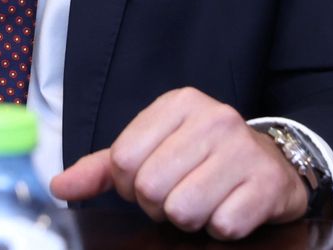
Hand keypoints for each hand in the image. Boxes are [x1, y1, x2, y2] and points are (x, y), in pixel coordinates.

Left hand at [49, 88, 309, 240]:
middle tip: (178, 195)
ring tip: (203, 202)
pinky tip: (229, 209)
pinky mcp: (267, 184)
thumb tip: (58, 186)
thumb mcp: (153, 149)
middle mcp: (213, 118)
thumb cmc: (202, 158)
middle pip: (151, 187)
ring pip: (184, 210)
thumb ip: (102, 168)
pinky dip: (221, 228)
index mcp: (178, 103)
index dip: (129, 184)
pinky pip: (223, 226)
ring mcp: (243, 149)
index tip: (151, 179)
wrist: (273, 163)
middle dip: (159, 205)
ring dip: (190, 219)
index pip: (123, 159)